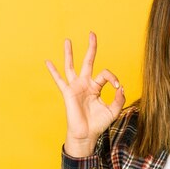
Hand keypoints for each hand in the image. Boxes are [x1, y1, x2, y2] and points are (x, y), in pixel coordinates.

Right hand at [45, 32, 124, 156]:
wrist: (86, 134)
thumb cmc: (99, 123)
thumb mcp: (113, 111)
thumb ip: (119, 99)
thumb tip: (121, 88)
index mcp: (96, 87)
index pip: (105, 74)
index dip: (113, 78)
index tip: (118, 87)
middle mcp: (85, 84)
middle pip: (88, 62)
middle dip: (91, 48)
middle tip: (92, 34)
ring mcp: (75, 87)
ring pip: (71, 66)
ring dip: (70, 53)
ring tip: (68, 40)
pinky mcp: (68, 93)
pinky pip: (59, 80)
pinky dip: (53, 71)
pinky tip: (48, 62)